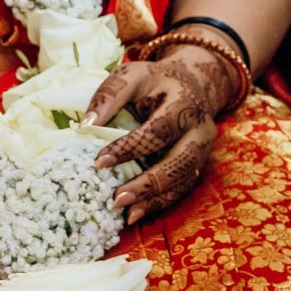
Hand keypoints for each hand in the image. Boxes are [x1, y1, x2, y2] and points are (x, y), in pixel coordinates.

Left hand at [87, 45, 239, 223]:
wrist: (191, 83)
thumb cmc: (155, 81)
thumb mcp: (132, 75)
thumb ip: (110, 95)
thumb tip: (87, 125)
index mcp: (185, 103)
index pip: (159, 129)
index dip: (130, 147)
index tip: (99, 162)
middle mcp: (200, 130)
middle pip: (180, 162)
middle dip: (148, 183)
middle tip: (116, 199)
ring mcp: (202, 151)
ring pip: (182, 182)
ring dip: (154, 200)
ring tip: (125, 215)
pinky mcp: (197, 166)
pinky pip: (180, 190)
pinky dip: (159, 204)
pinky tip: (135, 214)